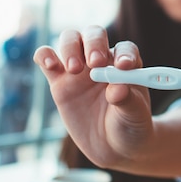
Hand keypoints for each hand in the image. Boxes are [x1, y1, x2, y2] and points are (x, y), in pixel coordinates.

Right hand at [33, 25, 152, 168]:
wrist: (114, 146)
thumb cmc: (131, 125)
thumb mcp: (135, 115)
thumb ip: (128, 100)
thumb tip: (117, 89)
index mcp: (126, 65)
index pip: (125, 49)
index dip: (124, 54)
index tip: (124, 66)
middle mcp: (103, 61)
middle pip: (95, 35)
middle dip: (94, 44)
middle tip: (95, 62)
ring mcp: (80, 70)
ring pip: (71, 40)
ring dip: (71, 47)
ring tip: (74, 69)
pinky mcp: (60, 82)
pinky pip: (47, 59)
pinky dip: (45, 55)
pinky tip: (50, 65)